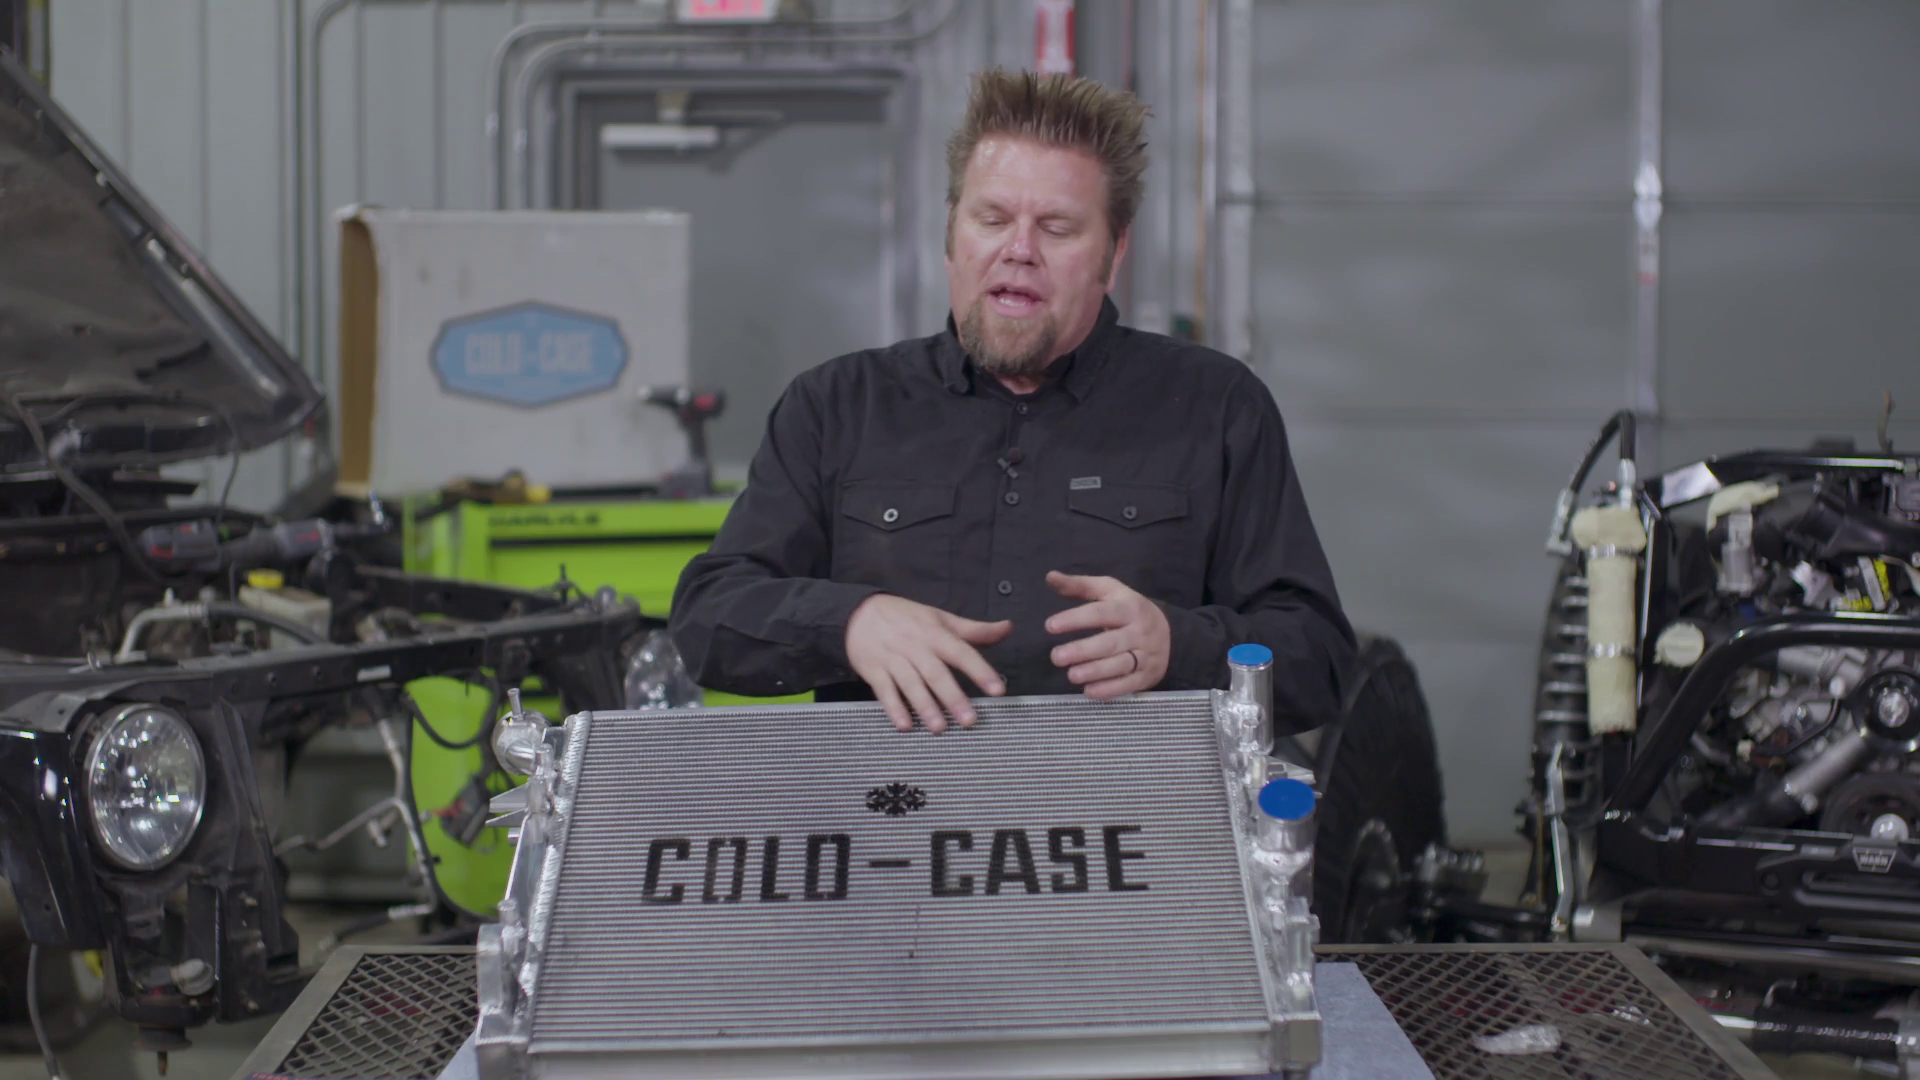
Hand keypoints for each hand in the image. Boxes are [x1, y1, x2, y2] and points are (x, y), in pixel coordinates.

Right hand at [845, 595, 1010, 732]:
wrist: (858, 613)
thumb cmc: (905, 618)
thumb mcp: (940, 618)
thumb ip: (974, 630)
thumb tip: (1007, 628)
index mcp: (935, 634)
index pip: (961, 652)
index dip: (980, 670)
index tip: (997, 689)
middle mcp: (915, 647)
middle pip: (936, 673)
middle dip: (953, 697)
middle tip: (969, 719)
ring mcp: (893, 659)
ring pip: (911, 684)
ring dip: (925, 706)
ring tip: (940, 727)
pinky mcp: (874, 671)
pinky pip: (884, 691)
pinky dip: (894, 708)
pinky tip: (904, 725)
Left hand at [1044, 571, 1170, 698]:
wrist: (1170, 633)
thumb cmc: (1129, 610)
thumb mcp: (1109, 591)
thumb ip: (1079, 585)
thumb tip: (1050, 577)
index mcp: (1128, 607)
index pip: (1100, 613)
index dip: (1075, 619)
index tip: (1050, 626)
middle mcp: (1139, 631)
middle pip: (1110, 642)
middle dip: (1082, 650)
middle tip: (1056, 657)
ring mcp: (1146, 655)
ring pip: (1120, 665)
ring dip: (1095, 671)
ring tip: (1071, 675)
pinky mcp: (1147, 676)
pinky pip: (1129, 684)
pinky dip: (1110, 690)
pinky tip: (1089, 691)